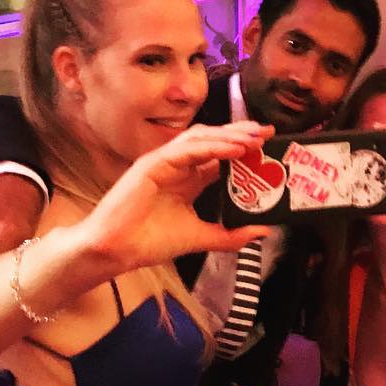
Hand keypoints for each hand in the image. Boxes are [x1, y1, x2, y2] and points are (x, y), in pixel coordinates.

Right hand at [74, 122, 273, 275]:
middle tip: (268, 132)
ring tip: (255, 138)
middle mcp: (179, 165)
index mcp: (189, 178)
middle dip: (242, 134)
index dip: (245, 148)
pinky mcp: (152, 164)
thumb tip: (263, 231)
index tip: (270, 145)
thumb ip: (231, 235)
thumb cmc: (149, 242)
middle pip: (214, 139)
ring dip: (230, 136)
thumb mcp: (200, 237)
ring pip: (202, 139)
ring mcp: (165, 161)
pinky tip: (234, 148)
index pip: (222, 155)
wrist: (114, 252)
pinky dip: (212, 146)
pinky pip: (187, 150)